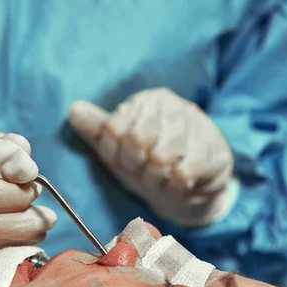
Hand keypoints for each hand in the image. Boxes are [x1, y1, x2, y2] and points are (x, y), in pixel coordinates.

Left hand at [68, 88, 232, 225]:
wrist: (193, 184)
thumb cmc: (151, 163)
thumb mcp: (120, 148)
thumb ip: (97, 130)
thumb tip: (73, 110)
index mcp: (145, 101)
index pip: (115, 129)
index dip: (117, 155)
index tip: (128, 162)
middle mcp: (171, 105)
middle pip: (137, 141)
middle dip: (137, 167)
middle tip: (146, 171)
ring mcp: (195, 124)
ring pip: (160, 157)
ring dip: (156, 178)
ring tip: (162, 177)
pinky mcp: (213, 148)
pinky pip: (182, 173)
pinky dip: (175, 185)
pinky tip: (179, 182)